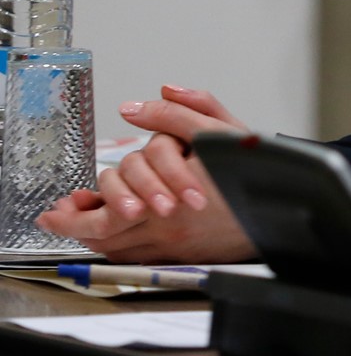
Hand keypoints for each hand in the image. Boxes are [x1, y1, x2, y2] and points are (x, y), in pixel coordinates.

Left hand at [34, 85, 257, 262]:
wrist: (288, 213)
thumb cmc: (260, 170)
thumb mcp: (224, 130)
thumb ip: (184, 111)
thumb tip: (147, 99)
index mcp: (179, 185)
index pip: (124, 181)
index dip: (98, 184)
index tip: (80, 184)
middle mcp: (173, 218)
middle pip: (107, 224)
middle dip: (75, 219)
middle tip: (56, 213)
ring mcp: (175, 241)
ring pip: (116, 243)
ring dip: (90, 234)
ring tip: (72, 222)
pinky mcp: (181, 256)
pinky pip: (133, 257)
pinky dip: (112, 246)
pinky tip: (105, 235)